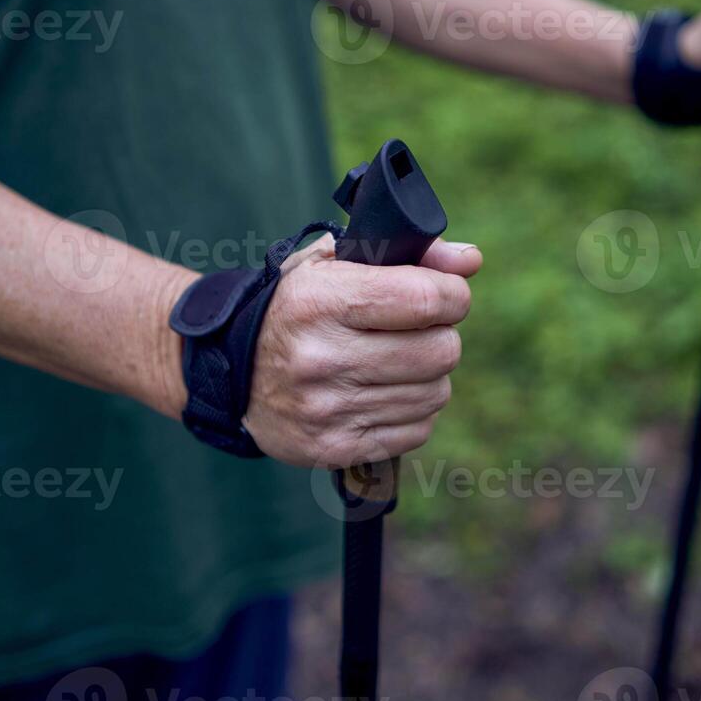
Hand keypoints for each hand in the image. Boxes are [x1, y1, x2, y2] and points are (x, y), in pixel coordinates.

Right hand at [244, 235, 481, 468]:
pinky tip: (386, 394)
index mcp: (321, 302)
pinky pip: (417, 430)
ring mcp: (328, 409)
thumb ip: (407, 252)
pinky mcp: (335, 448)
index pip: (426, 299)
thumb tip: (470, 260)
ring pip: (435, 393)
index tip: (446, 296)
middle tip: (420, 331)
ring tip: (398, 363)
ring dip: (429, 377)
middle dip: (442, 336)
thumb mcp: (334, 264)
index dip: (452, 295)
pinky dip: (414, 412)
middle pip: (440, 351)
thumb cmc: (298, 307)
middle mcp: (322, 357)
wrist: (230, 371)